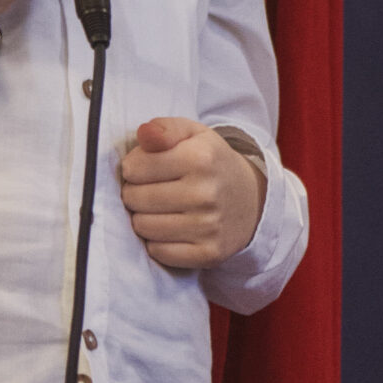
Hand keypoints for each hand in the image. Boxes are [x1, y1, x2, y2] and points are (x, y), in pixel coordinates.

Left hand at [119, 117, 262, 269]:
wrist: (250, 200)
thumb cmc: (211, 162)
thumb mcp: (192, 134)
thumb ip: (164, 128)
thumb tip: (143, 132)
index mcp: (200, 158)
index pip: (134, 168)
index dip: (132, 167)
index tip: (143, 168)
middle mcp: (205, 193)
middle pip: (135, 198)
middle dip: (134, 192)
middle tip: (149, 189)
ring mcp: (208, 226)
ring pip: (143, 227)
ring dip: (142, 218)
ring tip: (157, 208)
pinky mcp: (208, 254)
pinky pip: (159, 252)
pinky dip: (157, 242)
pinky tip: (169, 228)